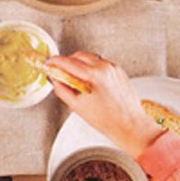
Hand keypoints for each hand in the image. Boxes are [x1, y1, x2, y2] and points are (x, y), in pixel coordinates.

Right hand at [46, 52, 162, 157]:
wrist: (129, 124)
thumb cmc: (107, 120)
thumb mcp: (77, 106)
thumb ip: (62, 90)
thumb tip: (55, 79)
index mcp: (94, 75)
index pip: (69, 62)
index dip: (56, 61)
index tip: (50, 62)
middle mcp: (105, 68)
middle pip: (80, 55)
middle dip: (68, 61)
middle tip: (60, 71)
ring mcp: (114, 68)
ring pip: (91, 57)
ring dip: (80, 63)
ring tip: (75, 78)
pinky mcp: (119, 71)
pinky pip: (101, 63)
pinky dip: (92, 68)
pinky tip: (90, 81)